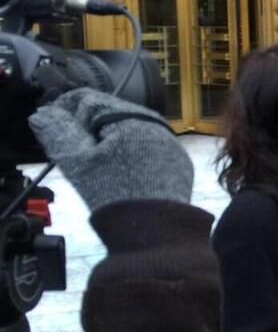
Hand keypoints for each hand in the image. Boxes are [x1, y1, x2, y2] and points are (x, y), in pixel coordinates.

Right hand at [28, 88, 192, 211]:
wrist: (153, 231)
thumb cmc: (114, 195)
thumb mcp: (77, 161)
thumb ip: (58, 132)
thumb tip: (45, 114)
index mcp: (132, 120)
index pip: (92, 100)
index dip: (67, 111)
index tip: (55, 125)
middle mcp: (158, 128)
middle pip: (114, 116)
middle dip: (91, 128)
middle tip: (75, 148)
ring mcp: (172, 147)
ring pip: (133, 132)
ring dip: (112, 142)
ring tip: (98, 164)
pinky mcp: (179, 166)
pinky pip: (151, 150)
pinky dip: (134, 156)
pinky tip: (122, 174)